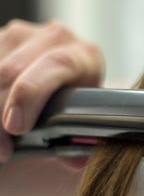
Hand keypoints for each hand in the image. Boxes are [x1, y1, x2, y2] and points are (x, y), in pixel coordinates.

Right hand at [0, 19, 103, 162]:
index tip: (15, 127)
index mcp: (84, 55)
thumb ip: (79, 140)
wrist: (65, 78)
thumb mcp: (83, 116)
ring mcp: (21, 34)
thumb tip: (77, 162)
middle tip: (1, 150)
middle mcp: (54, 37)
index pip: (56, 65)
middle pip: (11, 71)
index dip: (31, 95)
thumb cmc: (74, 102)